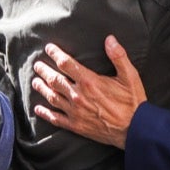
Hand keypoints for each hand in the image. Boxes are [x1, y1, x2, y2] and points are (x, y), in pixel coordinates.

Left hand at [30, 36, 144, 148]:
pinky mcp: (76, 125)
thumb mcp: (130, 76)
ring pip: (52, 97)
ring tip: (35, 82)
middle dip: (44, 71)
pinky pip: (56, 118)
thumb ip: (118, 56)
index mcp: (89, 81)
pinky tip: (38, 109)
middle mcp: (78, 96)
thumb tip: (109, 39)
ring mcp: (75, 112)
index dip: (55, 54)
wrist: (134, 130)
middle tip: (37, 65)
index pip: (66, 64)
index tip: (49, 48)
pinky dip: (45, 113)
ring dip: (42, 88)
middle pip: (54, 80)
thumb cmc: (132, 102)